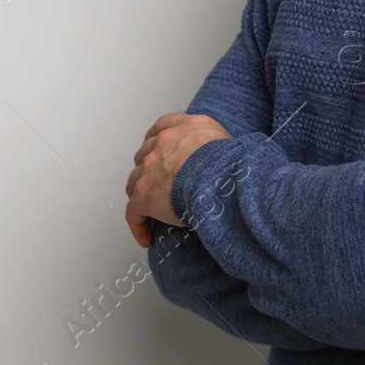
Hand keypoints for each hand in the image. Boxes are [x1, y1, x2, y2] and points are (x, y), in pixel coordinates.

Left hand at [126, 112, 232, 247]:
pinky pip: (133, 213)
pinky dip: (138, 225)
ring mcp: (150, 167)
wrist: (221, 177)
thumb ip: (213, 143)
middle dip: (149, 169)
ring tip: (151, 212)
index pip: (162, 126)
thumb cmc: (231, 163)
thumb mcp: (226, 140)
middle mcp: (165, 142)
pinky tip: (147, 237)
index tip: (157, 148)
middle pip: (145, 154)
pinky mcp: (144, 194)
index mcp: (186, 127)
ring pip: (135, 182)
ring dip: (141, 195)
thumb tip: (220, 160)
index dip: (157, 139)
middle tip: (159, 184)